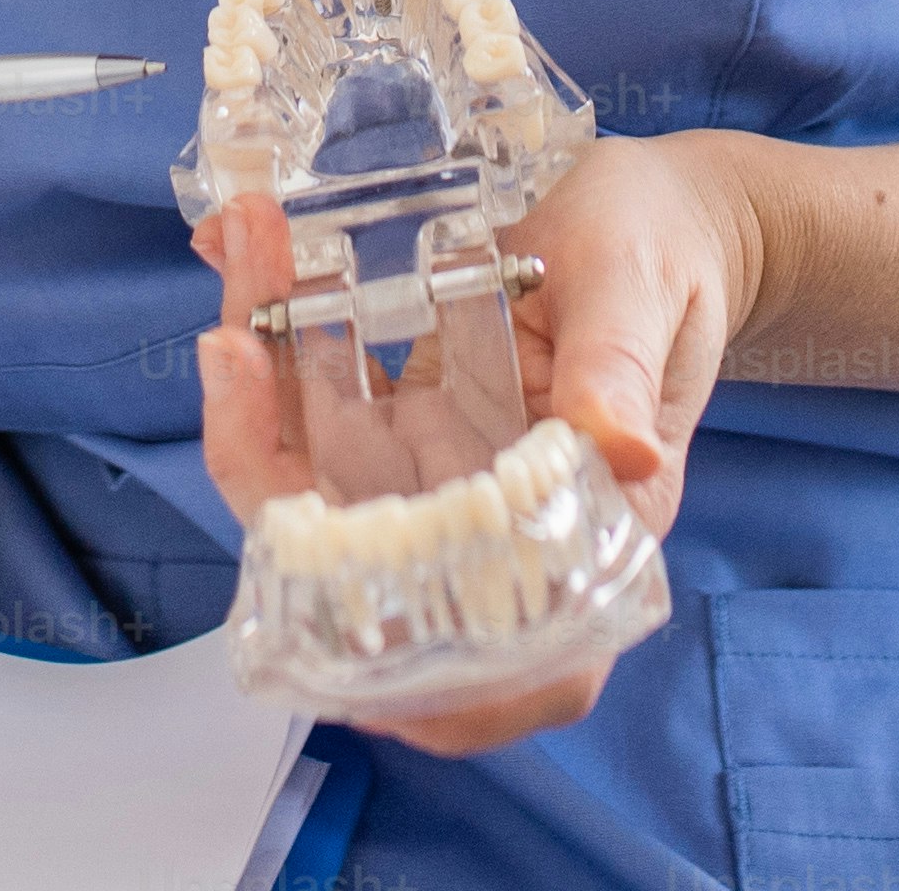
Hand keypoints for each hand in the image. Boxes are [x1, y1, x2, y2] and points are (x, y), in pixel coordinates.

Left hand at [195, 134, 754, 755]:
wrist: (651, 209)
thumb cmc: (665, 258)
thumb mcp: (643, 297)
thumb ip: (619, 372)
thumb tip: (622, 454)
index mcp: (586, 539)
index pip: (506, 671)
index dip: (418, 690)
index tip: (323, 637)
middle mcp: (494, 532)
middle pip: (354, 569)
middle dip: (264, 455)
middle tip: (233, 344)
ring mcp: (435, 479)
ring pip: (311, 474)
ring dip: (253, 377)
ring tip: (247, 248)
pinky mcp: (398, 423)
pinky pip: (310, 406)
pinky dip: (269, 335)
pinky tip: (245, 246)